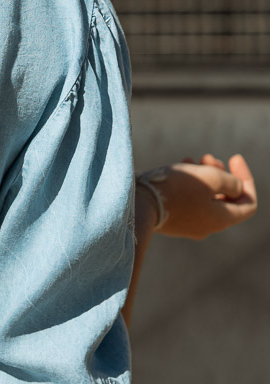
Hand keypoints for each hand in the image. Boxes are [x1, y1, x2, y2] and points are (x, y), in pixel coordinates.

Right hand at [141, 153, 256, 239]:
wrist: (136, 204)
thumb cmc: (176, 189)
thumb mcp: (210, 178)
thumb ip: (231, 182)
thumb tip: (235, 188)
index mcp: (221, 219)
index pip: (248, 203)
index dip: (247, 179)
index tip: (234, 157)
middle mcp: (207, 226)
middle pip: (226, 200)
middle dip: (222, 175)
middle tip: (209, 157)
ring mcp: (188, 225)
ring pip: (206, 198)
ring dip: (204, 176)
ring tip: (192, 159)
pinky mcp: (171, 219)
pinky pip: (188, 201)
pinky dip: (189, 184)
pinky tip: (178, 168)